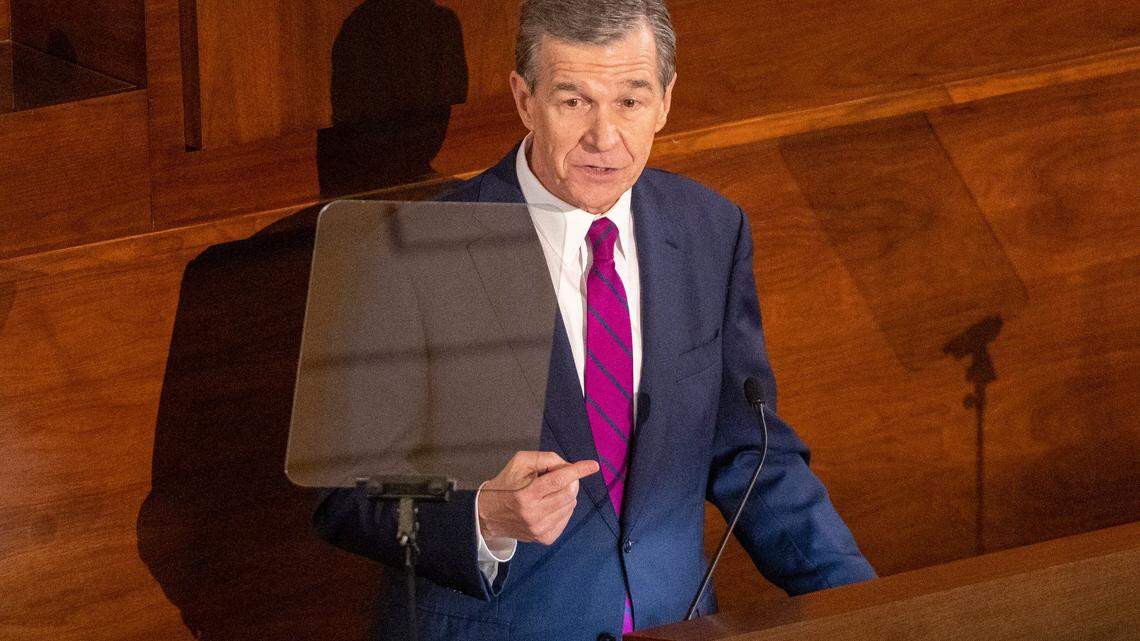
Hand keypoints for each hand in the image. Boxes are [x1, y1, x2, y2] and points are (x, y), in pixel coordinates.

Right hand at [477, 451, 599, 544]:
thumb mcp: (520, 462)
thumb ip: (545, 458)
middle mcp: (534, 514)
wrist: (489, 514)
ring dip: (567, 494)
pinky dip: (564, 507)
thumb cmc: (506, 484)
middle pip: (568, 493)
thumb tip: (568, 467)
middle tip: (560, 477)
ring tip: (549, 492)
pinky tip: (550, 504)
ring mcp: (540, 529)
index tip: (593, 466)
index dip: (578, 471)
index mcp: (526, 494)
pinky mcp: (544, 538)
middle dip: (571, 481)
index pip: (559, 480)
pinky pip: (567, 518)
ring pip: (570, 505)